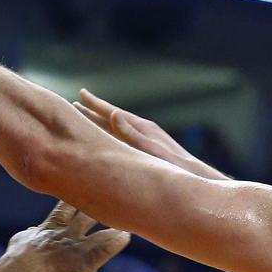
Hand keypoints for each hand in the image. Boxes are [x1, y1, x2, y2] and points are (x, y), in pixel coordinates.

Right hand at [0, 202, 130, 271]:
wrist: (24, 271)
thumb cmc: (17, 259)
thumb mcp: (20, 241)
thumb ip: (28, 234)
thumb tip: (32, 230)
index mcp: (49, 228)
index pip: (64, 209)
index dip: (73, 200)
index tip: (82, 186)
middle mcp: (67, 233)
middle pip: (86, 214)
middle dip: (98, 206)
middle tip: (111, 194)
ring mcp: (79, 247)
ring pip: (100, 231)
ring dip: (113, 225)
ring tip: (126, 216)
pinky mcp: (88, 262)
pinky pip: (106, 249)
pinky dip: (116, 243)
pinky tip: (126, 236)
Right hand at [74, 89, 231, 180]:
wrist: (196, 176)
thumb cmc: (174, 167)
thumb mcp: (152, 151)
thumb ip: (133, 135)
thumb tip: (114, 115)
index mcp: (141, 128)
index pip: (112, 113)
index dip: (95, 105)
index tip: (81, 95)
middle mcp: (142, 130)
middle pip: (111, 118)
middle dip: (93, 111)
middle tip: (75, 103)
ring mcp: (146, 138)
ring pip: (117, 128)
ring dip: (100, 123)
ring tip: (86, 119)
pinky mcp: (148, 148)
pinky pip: (124, 139)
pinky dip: (111, 135)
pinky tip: (108, 140)